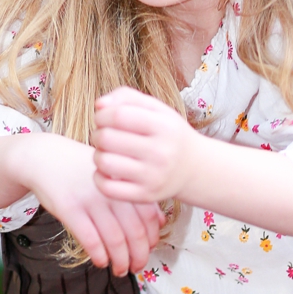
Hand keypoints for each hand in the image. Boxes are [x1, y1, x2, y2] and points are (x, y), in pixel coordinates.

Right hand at [17, 132, 164, 273]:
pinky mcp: (70, 209)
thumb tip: (161, 222)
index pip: (150, 218)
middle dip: (139, 256)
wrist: (45, 157)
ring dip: (120, 261)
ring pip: (115, 240)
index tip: (148, 251)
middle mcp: (112, 192)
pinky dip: (99, 256)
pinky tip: (101, 262)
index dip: (152, 240)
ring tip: (120, 270)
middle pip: (135, 232)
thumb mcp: (113, 177)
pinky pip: (90, 240)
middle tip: (136, 267)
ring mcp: (91, 200)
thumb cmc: (82, 170)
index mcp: (125, 183)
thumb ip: (136, 198)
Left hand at [93, 88, 198, 204]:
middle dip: (98, 134)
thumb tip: (99, 105)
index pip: (118, 115)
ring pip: (105, 163)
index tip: (102, 118)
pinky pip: (107, 188)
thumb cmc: (169, 134)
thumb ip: (127, 97)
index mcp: (163, 127)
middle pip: (107, 138)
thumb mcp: (157, 109)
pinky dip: (99, 178)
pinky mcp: (145, 195)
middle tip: (104, 136)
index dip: (101, 115)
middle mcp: (160, 152)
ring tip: (107, 153)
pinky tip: (107, 172)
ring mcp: (153, 177)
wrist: (194, 168)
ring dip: (98, 155)